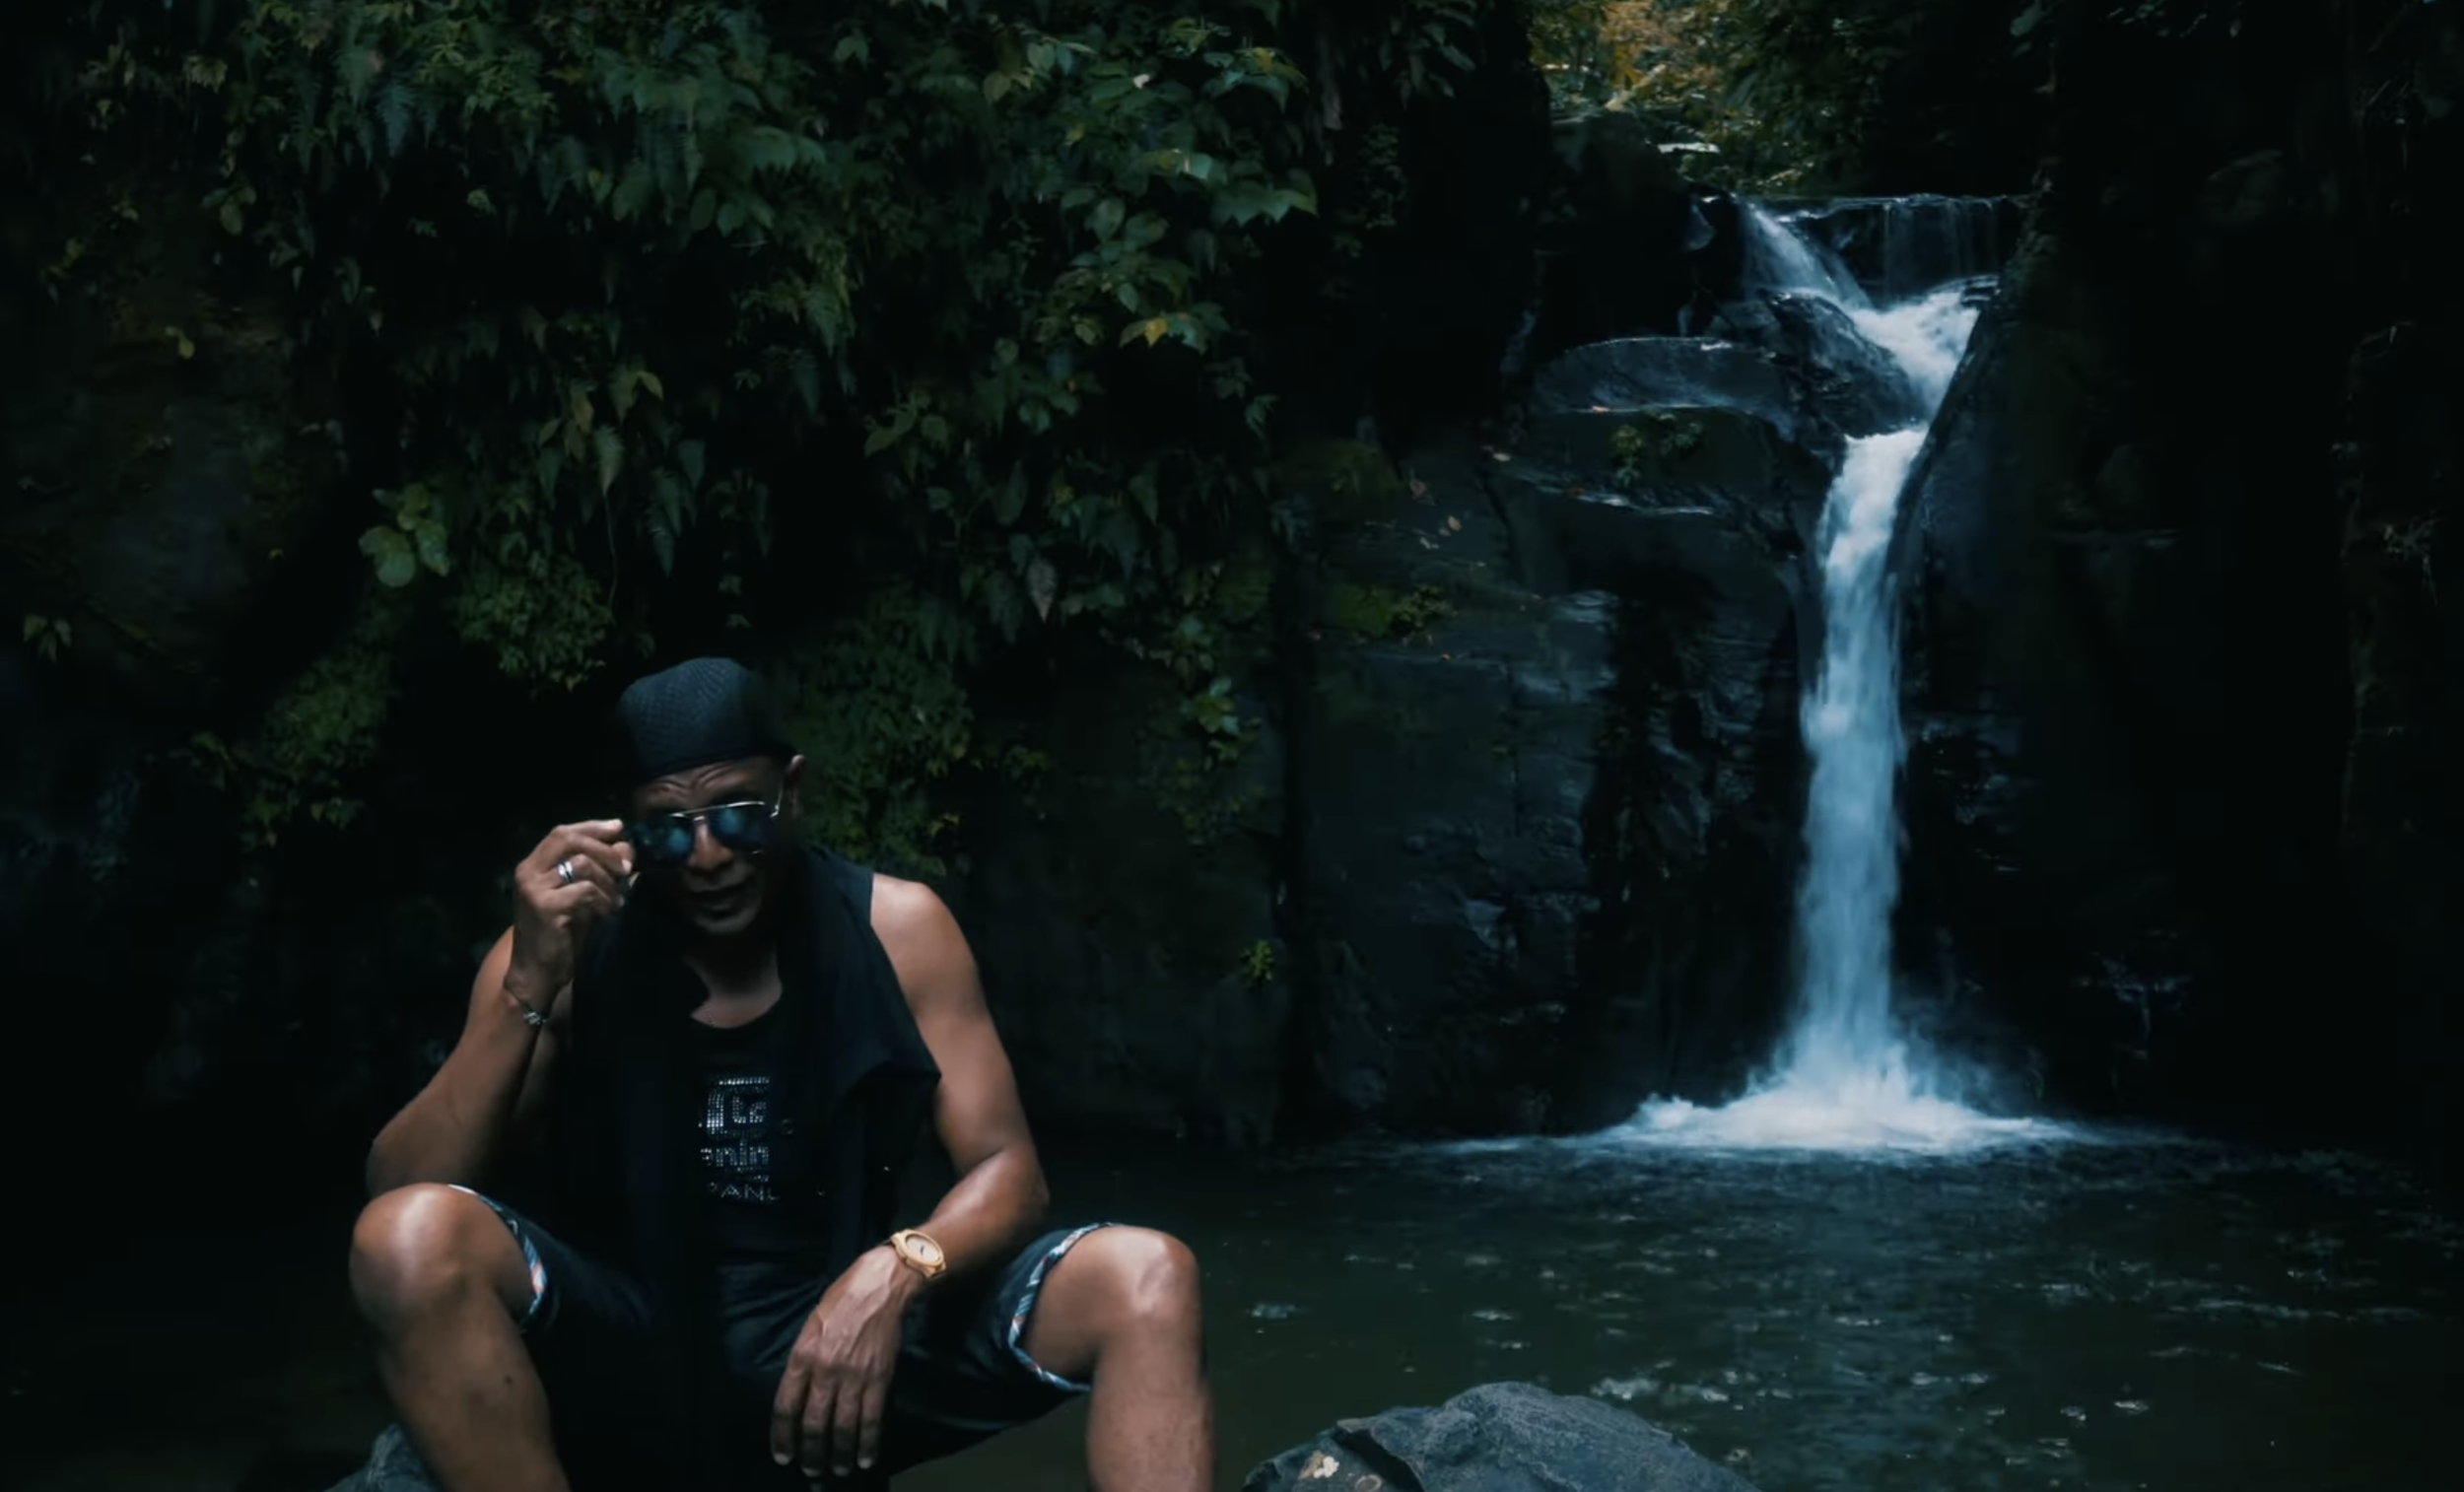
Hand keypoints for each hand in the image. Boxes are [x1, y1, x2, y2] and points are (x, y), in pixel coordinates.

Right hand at [505, 820, 632, 997]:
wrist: (538, 972)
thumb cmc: (561, 935)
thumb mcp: (583, 897)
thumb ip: (600, 871)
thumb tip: (626, 847)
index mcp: (532, 866)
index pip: (562, 832)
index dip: (592, 827)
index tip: (619, 828)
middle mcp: (528, 872)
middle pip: (570, 840)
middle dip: (605, 850)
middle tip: (626, 868)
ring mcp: (534, 889)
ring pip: (582, 864)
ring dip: (608, 880)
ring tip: (617, 899)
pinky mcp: (544, 907)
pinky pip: (585, 890)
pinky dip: (604, 899)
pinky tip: (608, 913)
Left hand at [770, 1246, 921, 1478]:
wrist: (882, 1284)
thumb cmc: (842, 1299)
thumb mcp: (811, 1325)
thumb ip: (803, 1359)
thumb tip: (799, 1392)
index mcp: (803, 1355)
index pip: (785, 1406)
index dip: (782, 1436)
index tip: (782, 1456)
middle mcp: (825, 1370)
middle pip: (813, 1424)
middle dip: (810, 1454)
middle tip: (810, 1472)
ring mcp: (854, 1376)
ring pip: (842, 1427)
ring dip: (838, 1455)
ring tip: (836, 1471)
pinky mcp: (879, 1378)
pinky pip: (871, 1418)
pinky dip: (868, 1443)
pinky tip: (864, 1458)